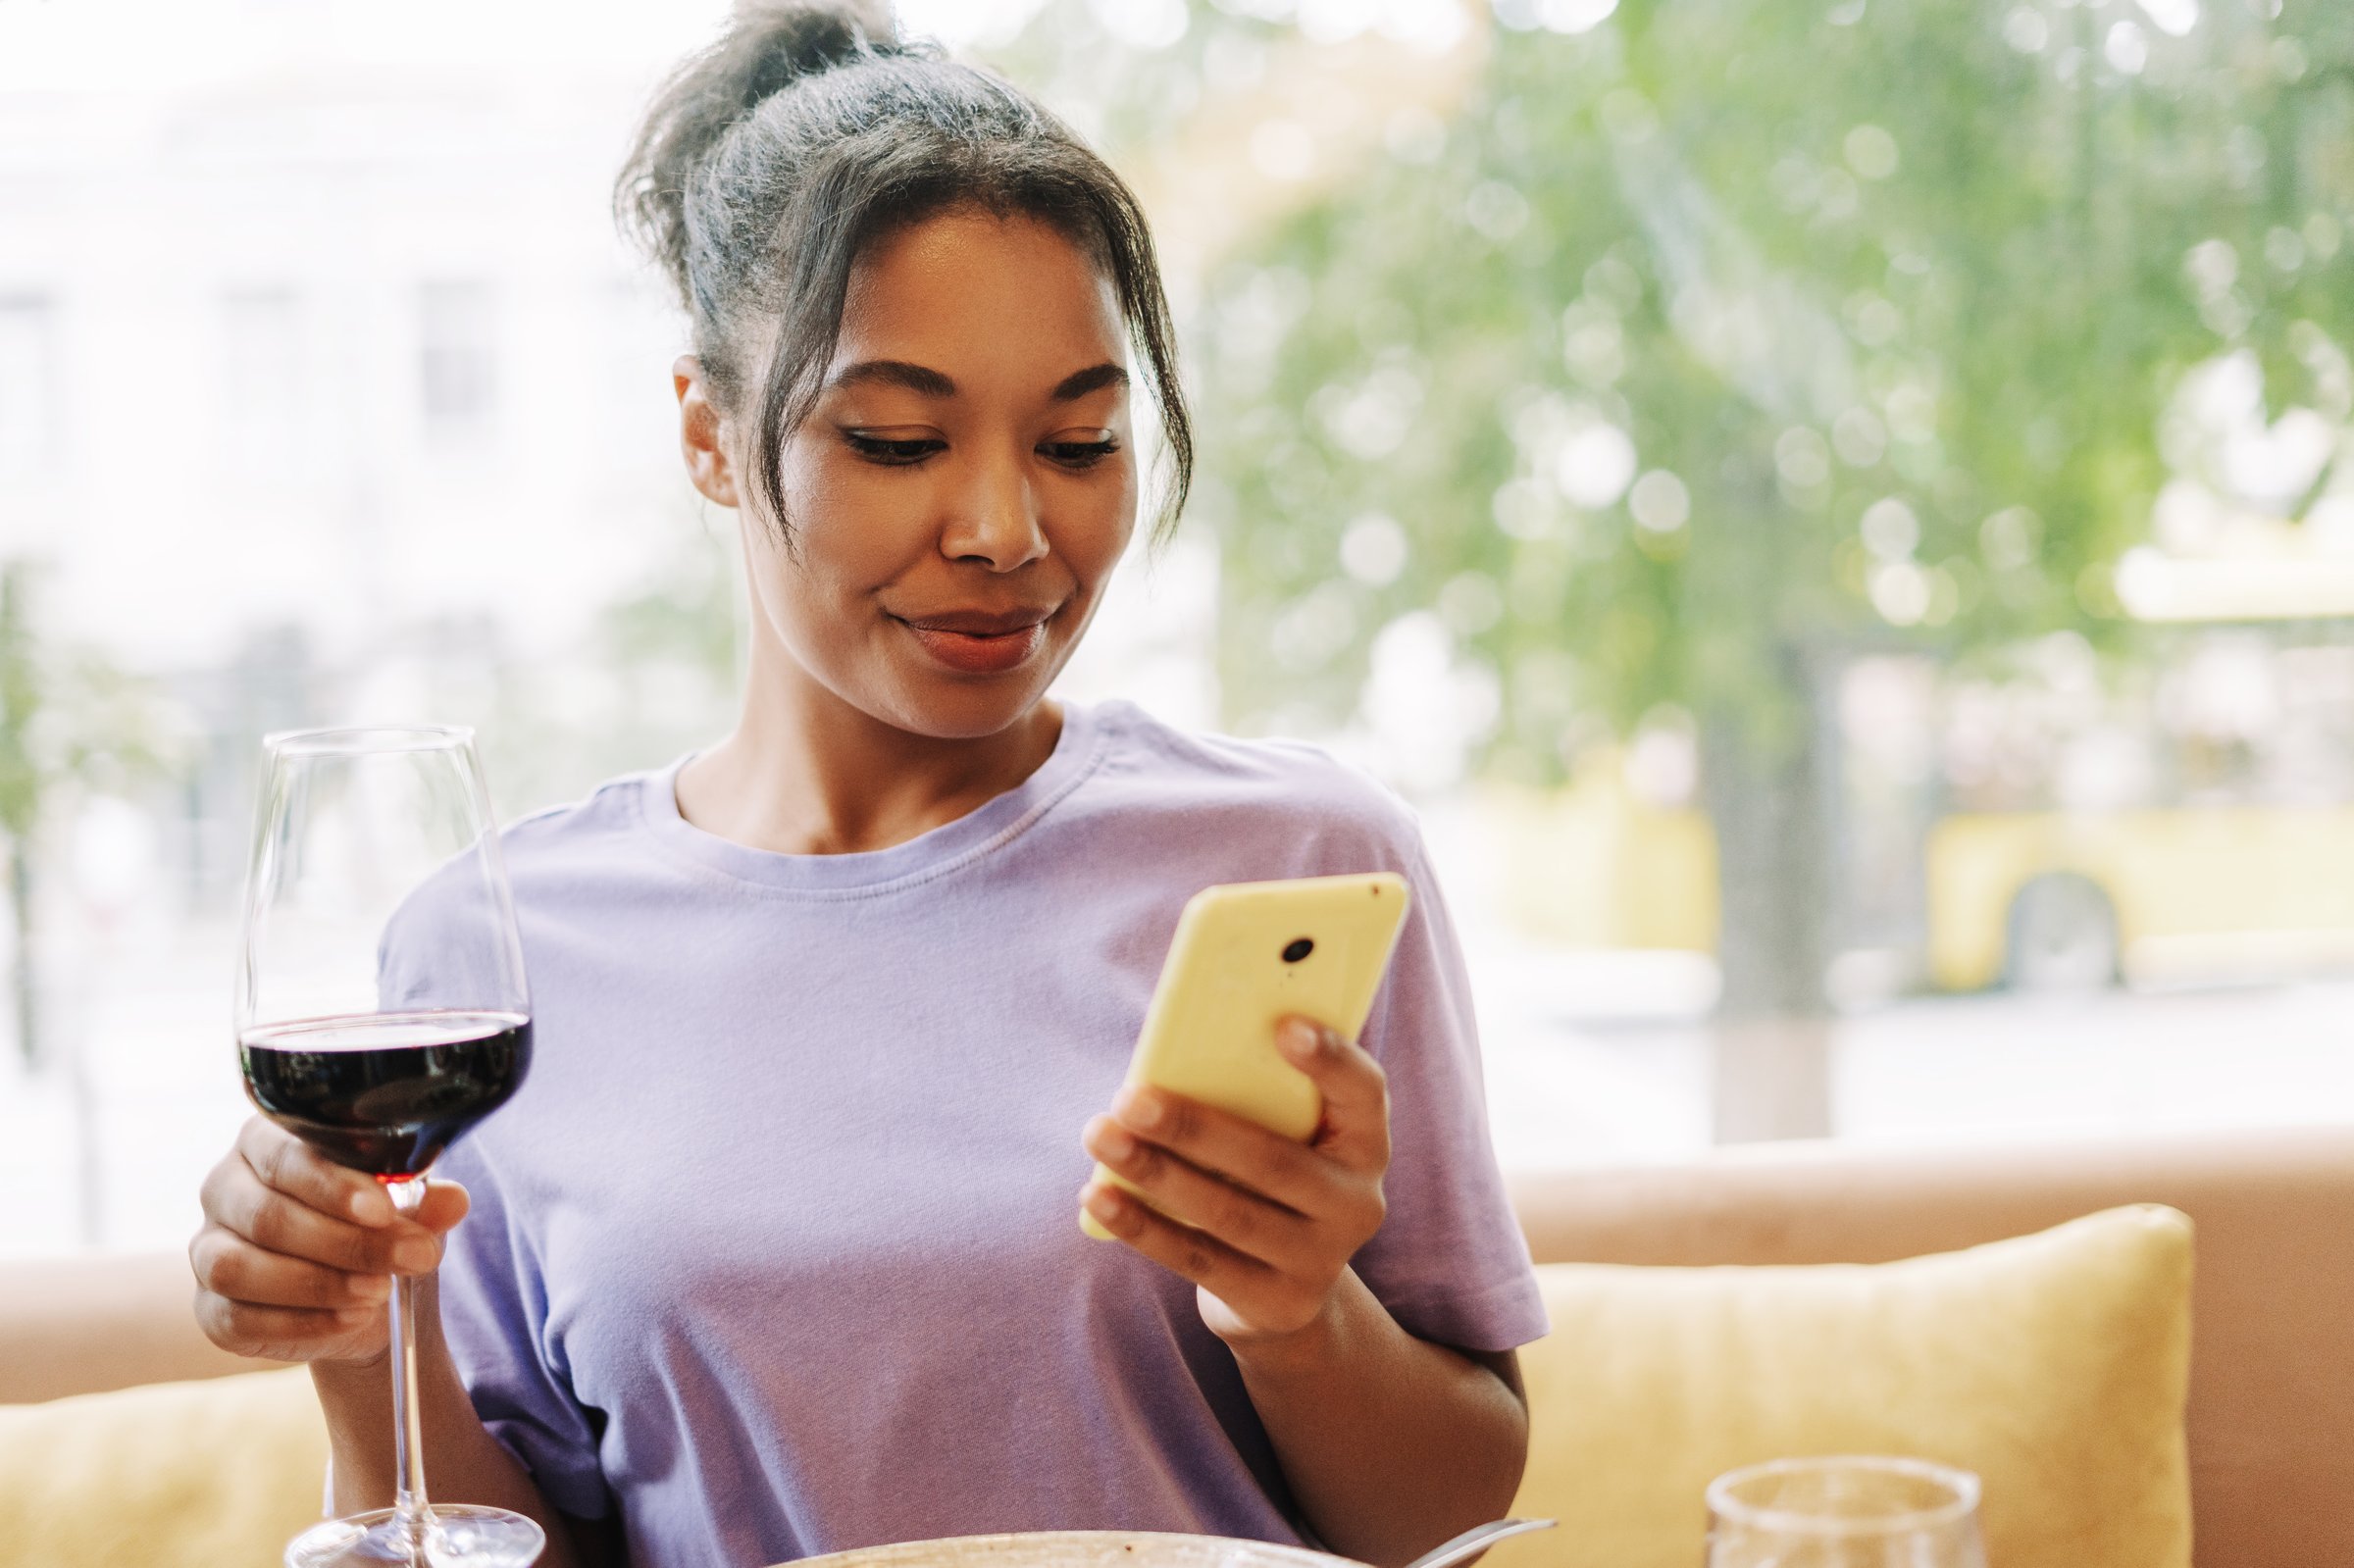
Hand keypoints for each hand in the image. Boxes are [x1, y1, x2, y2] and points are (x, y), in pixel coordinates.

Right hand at [191, 1116, 468, 1366]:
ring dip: (318, 1283)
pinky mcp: (211, 1308)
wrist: (364, 1296)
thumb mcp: (410, 1209)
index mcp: (267, 1143)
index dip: (332, 1184)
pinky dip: (303, 1322)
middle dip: (345, 1242)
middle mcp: (225, 1189)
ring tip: (379, 1291)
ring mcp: (208, 1250)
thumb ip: (426, 1202)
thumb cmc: (379, 1228)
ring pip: (240, 1267)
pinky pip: (239, 1318)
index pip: (284, 1154)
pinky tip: (351, 1318)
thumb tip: (453, 1200)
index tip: (383, 1209)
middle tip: (410, 1257)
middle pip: (267, 1215)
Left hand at [1080, 1015, 1388, 1344]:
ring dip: (1155, 1174)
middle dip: (1194, 1128)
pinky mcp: (1276, 1303)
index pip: (1363, 1093)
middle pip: (1274, 1161)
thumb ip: (1256, 1096)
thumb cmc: (1268, 1178)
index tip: (1283, 1026)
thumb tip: (1173, 1057)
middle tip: (1130, 1098)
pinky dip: (1141, 1226)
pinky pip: (1198, 1260)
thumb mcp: (1283, 1135)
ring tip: (1101, 1137)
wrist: (1287, 1288)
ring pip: (1228, 1214)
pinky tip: (1098, 1195)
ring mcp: (1320, 1261)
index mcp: (1363, 1143)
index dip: (1332, 1060)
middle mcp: (1356, 1204)